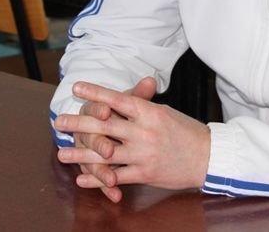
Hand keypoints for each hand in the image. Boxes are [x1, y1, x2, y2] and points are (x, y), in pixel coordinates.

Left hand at [55, 78, 210, 201]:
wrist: (208, 156)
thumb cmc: (186, 131)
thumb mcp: (165, 112)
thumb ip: (143, 104)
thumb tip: (129, 91)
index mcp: (149, 112)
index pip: (117, 99)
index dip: (95, 94)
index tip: (76, 88)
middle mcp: (143, 131)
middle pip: (105, 126)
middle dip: (79, 123)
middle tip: (59, 121)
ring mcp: (143, 154)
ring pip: (105, 154)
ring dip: (80, 154)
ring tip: (62, 153)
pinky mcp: (145, 173)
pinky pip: (116, 177)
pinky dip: (97, 179)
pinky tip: (81, 180)